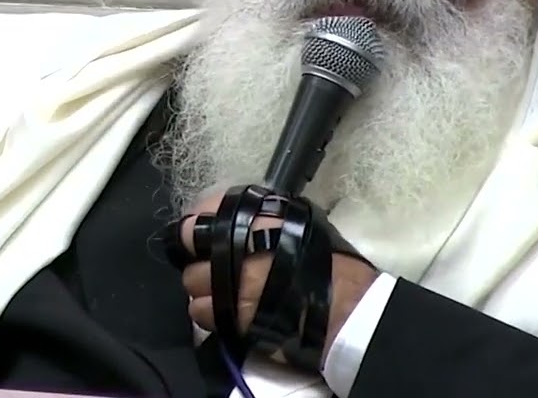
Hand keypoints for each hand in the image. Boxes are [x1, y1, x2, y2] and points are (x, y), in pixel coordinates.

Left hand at [176, 191, 378, 365]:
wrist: (346, 305)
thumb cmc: (326, 260)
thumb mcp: (295, 221)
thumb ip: (258, 218)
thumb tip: (228, 218)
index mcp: (245, 222)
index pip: (193, 225)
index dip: (194, 235)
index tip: (201, 243)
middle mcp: (230, 251)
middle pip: (191, 264)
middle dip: (203, 271)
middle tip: (221, 276)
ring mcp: (228, 287)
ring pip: (194, 292)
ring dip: (206, 296)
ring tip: (227, 299)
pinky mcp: (232, 319)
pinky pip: (204, 318)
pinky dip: (214, 318)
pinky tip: (232, 317)